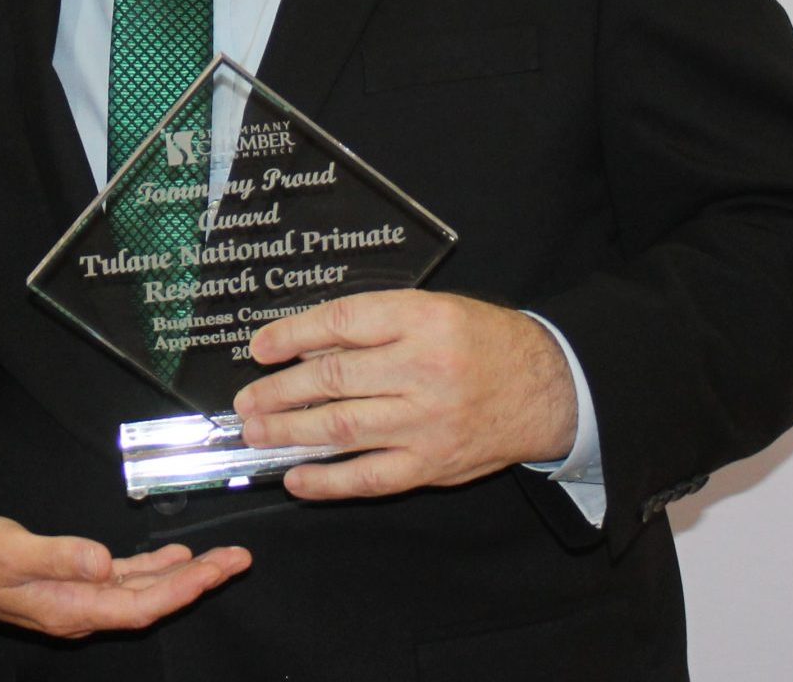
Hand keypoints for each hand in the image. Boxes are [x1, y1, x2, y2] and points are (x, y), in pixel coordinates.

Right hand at [0, 515, 249, 637]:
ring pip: (145, 590)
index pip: (141, 604)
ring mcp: (81, 600)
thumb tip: (103, 561)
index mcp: (72, 607)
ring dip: (184, 574)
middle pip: (154, 600)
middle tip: (239, 560)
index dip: (182, 588)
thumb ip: (59, 556)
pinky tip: (175, 555)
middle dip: (199, 581)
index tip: (217, 570)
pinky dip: (154, 568)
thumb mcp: (12, 551)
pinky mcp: (77, 584)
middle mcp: (83, 609)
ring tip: (223, 558)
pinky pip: (127, 581)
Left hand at [232, 289, 577, 499]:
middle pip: (334, 378)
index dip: (292, 334)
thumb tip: (305, 348)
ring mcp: (428, 421)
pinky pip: (370, 477)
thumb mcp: (434, 312)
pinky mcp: (432, 463)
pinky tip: (296, 477)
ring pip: (343, 427)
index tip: (259, 347)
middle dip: (280, 390)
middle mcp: (424, 368)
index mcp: (424, 319)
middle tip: (245, 402)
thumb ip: (374, 326)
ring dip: (291, 432)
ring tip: (256, 433)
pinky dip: (328, 481)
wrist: (547, 389)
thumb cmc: (482, 343)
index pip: (343, 322)